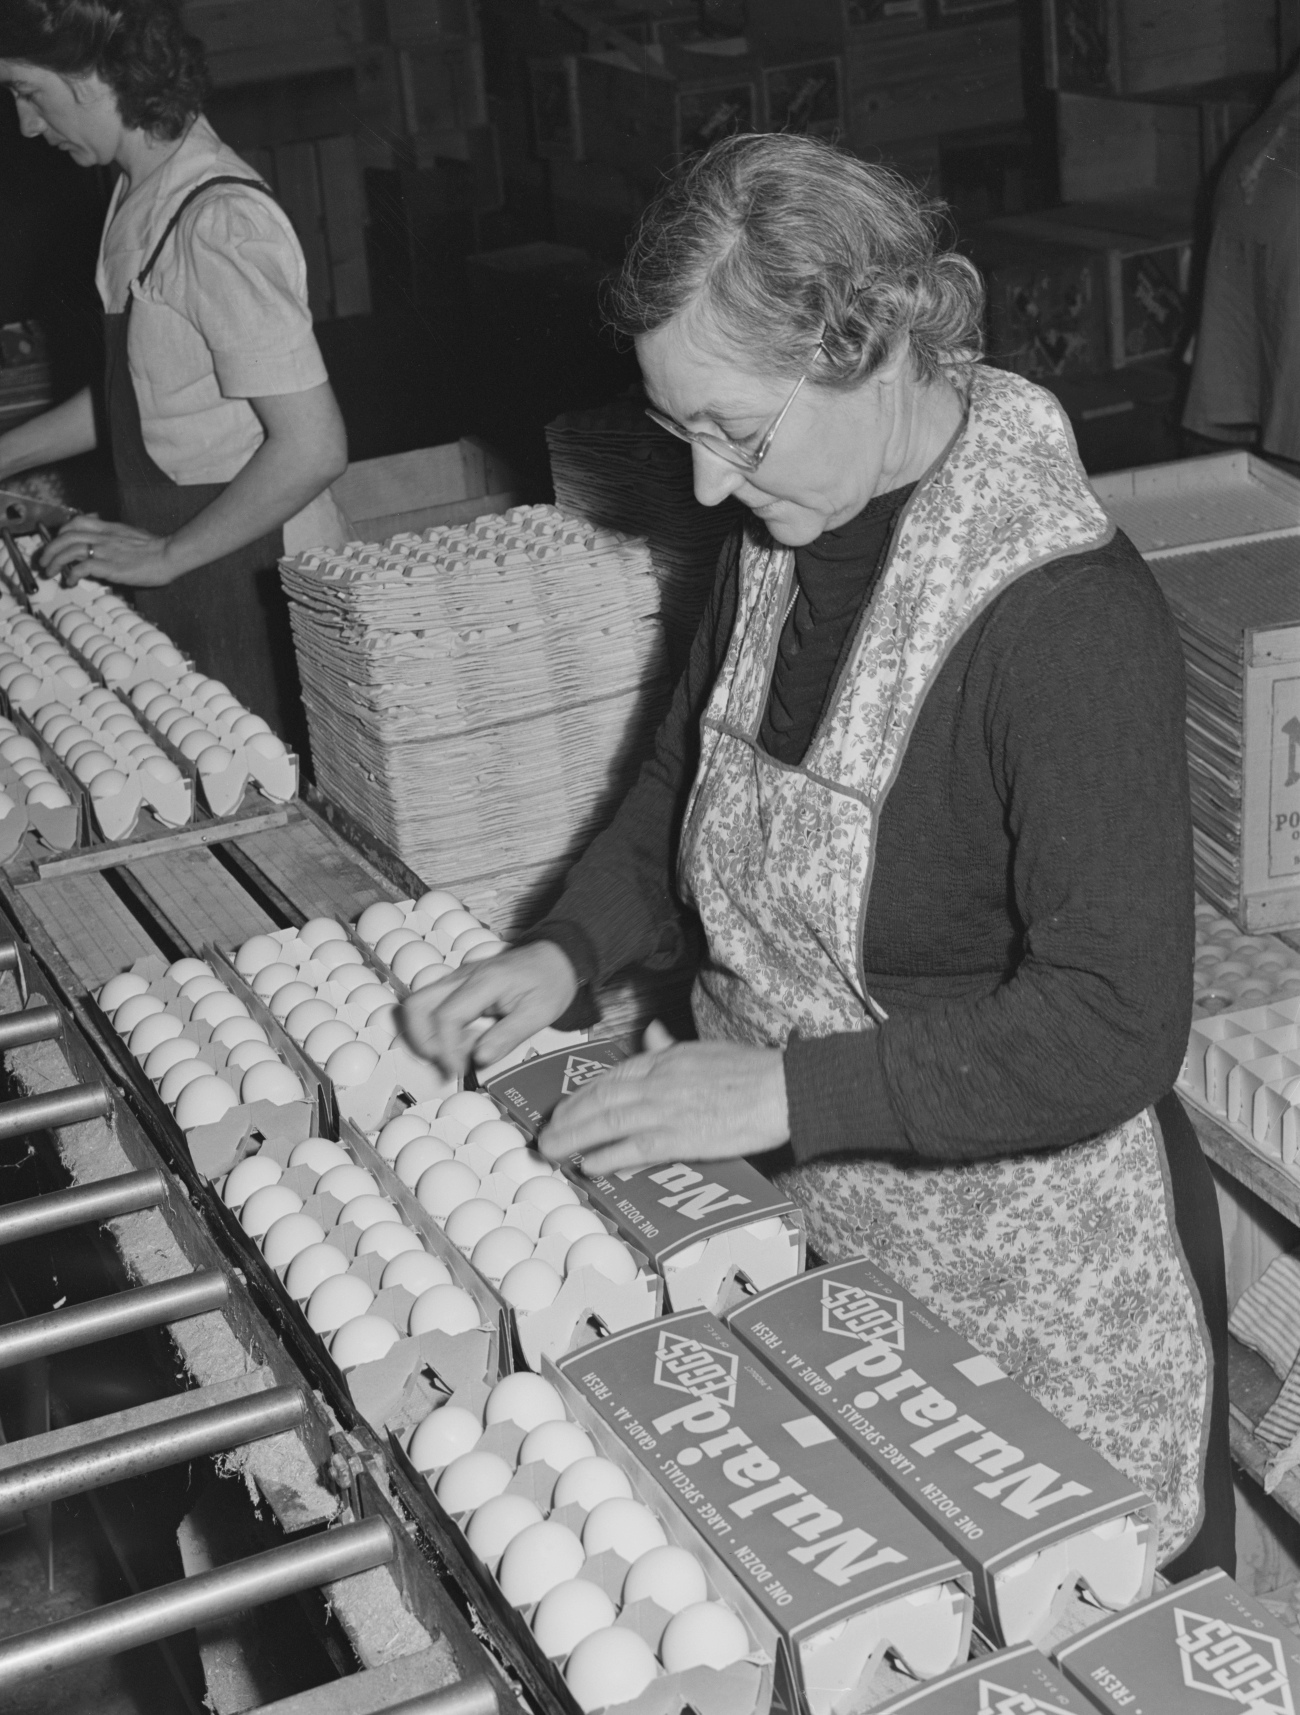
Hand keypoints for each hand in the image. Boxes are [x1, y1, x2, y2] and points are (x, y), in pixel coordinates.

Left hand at [39, 517, 175, 586]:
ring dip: (54, 561)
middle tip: (44, 561)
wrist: (169, 554)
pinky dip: (71, 574)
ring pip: (68, 549)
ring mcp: (105, 550)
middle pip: (65, 535)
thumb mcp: (132, 536)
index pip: (76, 522)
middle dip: (50, 548)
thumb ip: (116, 538)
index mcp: (108, 528)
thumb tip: (107, 546)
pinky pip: (82, 567)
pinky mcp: (109, 566)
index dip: (61, 532)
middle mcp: (102, 536)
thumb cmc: (157, 549)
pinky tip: (71, 582)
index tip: (58, 544)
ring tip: (50, 572)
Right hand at [399, 941, 578, 1076]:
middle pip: (417, 1006)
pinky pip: (432, 1007)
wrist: (554, 958)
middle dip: (423, 1041)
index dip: (446, 1048)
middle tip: (447, 1063)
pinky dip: (437, 1029)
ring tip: (455, 1053)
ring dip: (426, 1035)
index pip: (447, 1016)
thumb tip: (479, 1058)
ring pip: (418, 1005)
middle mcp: (463, 976)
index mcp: (485, 982)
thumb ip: (508, 1036)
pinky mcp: (456, 986)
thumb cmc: (549, 982)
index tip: (457, 1069)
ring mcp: (457, 979)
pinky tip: (463, 1040)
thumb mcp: (539, 1014)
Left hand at [539, 1021, 789, 1174]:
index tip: (564, 1108)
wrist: (781, 1088)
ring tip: (554, 1151)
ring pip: (607, 1122)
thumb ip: (669, 1047)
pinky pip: (635, 1148)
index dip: (581, 1095)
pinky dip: (609, 1156)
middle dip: (568, 1118)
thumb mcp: (702, 1049)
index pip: (611, 1076)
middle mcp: (657, 1081)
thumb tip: (650, 1033)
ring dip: (575, 1137)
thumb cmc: (749, 1070)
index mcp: (663, 1060)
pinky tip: (590, 1165)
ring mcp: (666, 1109)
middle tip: (546, 1134)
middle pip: (600, 1099)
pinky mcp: (681, 1136)